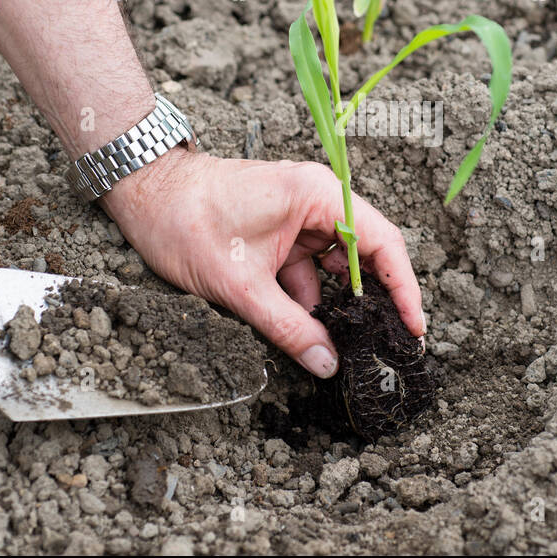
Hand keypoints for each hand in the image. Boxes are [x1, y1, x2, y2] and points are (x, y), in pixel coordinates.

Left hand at [103, 151, 425, 377]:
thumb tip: (327, 363)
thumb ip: (289, 327)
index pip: (382, 243)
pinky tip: (305, 331)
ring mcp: (299, 217)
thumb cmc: (187, 220)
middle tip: (384, 344)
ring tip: (339, 345)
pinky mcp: (281, 233)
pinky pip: (308, 270)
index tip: (413, 327)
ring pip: (334, 269)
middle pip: (365, 256)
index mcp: (318, 196)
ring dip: (333, 305)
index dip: (404, 287)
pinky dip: (307, 299)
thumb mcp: (241, 285)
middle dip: (371, 302)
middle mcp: (317, 201)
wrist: (143, 194)